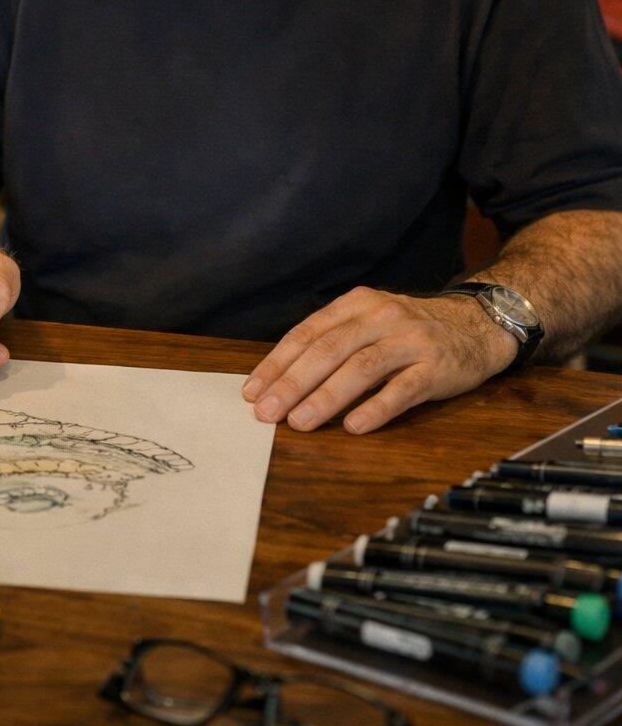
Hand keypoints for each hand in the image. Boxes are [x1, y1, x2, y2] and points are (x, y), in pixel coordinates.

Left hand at [242, 287, 519, 434]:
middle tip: (267, 412)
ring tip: (300, 422)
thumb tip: (284, 380)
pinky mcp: (436, 367)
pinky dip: (376, 407)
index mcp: (357, 304)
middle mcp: (381, 317)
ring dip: (326, 396)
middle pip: (329, 349)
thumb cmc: (411, 330)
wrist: (479, 324)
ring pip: (361, 368)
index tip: (252, 390)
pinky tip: (354, 426)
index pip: (308, 333)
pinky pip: (403, 389)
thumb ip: (335, 342)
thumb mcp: (371, 321)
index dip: (278, 362)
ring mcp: (410, 341)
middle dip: (293, 382)